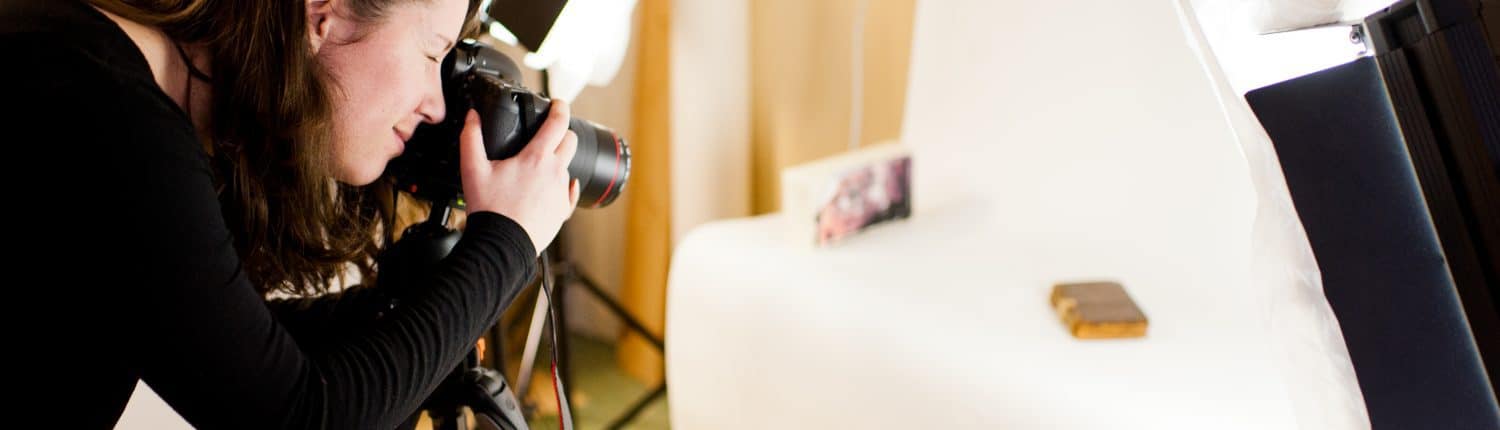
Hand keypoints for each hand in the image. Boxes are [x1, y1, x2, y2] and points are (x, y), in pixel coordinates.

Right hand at [460, 100, 580, 254]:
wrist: (502, 245)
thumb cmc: (490, 209)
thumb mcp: (473, 169)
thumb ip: (471, 138)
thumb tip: (472, 117)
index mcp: (537, 158)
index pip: (558, 122)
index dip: (560, 107)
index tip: (558, 103)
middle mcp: (555, 172)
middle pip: (571, 141)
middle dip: (563, 132)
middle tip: (549, 134)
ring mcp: (561, 192)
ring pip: (567, 167)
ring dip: (556, 162)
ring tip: (536, 169)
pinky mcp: (563, 211)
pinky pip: (568, 193)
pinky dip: (562, 187)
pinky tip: (550, 189)